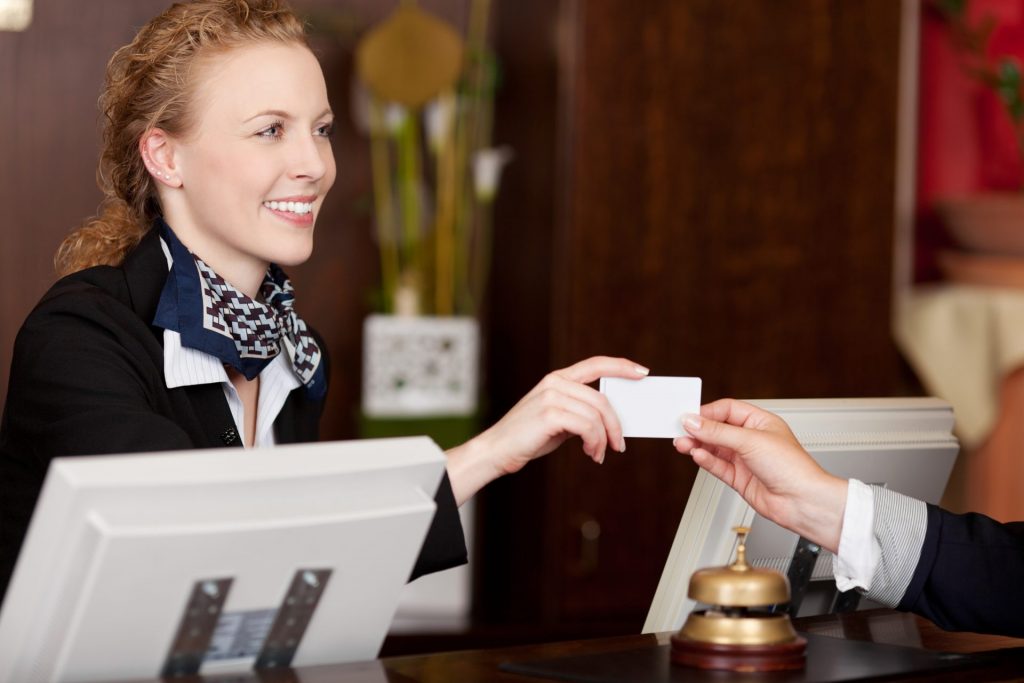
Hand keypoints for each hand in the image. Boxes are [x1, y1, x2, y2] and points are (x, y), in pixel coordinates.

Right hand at [445, 356, 648, 504]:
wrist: (497, 450)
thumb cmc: (528, 437)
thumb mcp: (557, 418)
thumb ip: (579, 411)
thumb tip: (609, 419)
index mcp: (557, 378)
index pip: (595, 364)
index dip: (621, 366)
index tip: (642, 372)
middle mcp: (555, 383)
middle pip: (602, 400)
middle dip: (616, 425)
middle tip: (619, 445)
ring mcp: (551, 396)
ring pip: (596, 416)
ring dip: (603, 439)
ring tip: (598, 454)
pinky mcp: (550, 414)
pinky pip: (587, 427)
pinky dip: (595, 443)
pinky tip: (591, 453)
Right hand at [673, 398, 847, 552]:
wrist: (802, 502)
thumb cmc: (793, 468)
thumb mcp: (751, 441)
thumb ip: (718, 432)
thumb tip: (694, 422)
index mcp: (760, 422)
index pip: (727, 410)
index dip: (707, 412)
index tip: (689, 416)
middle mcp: (752, 439)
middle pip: (718, 429)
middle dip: (699, 430)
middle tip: (680, 430)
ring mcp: (746, 459)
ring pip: (715, 448)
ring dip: (698, 446)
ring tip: (682, 444)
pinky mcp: (740, 478)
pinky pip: (717, 466)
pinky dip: (706, 460)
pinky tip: (697, 455)